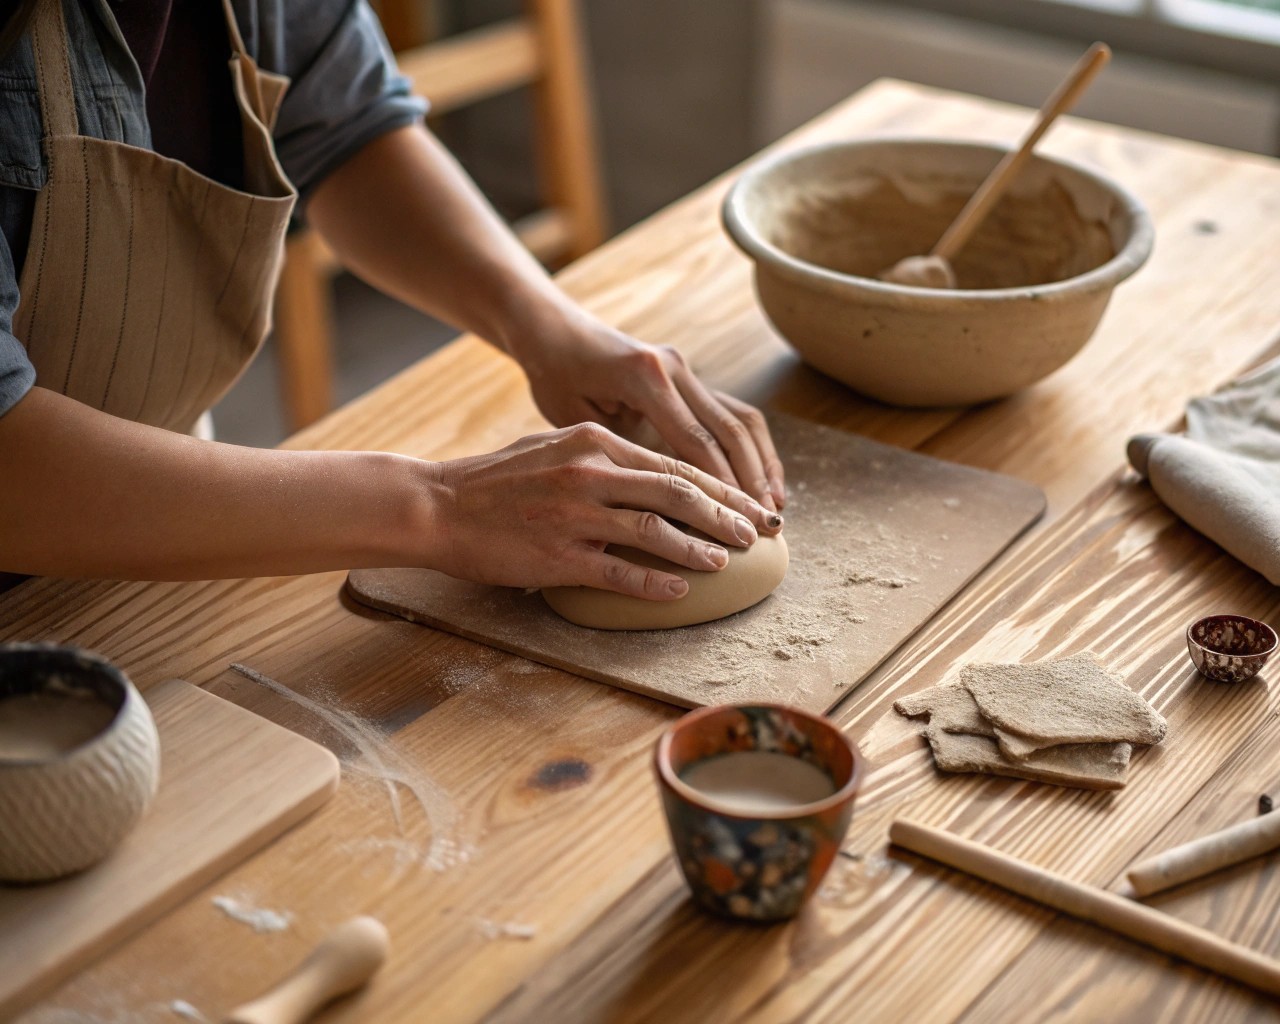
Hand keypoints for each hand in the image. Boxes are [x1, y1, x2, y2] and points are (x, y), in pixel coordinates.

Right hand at [425, 422, 782, 598]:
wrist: (436, 505)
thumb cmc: (495, 479)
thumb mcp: (553, 446)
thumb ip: (602, 455)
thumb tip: (650, 472)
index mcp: (594, 442)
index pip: (674, 463)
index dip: (720, 487)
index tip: (749, 504)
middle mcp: (590, 472)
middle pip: (678, 492)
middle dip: (725, 514)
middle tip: (756, 533)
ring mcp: (574, 514)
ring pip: (655, 531)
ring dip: (698, 549)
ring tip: (726, 561)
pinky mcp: (557, 555)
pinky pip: (619, 572)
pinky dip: (654, 583)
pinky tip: (679, 590)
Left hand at [509, 306, 786, 511]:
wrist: (556, 332)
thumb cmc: (555, 379)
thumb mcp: (576, 420)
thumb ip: (620, 451)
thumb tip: (660, 502)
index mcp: (644, 377)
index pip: (695, 440)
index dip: (721, 484)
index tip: (739, 521)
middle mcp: (674, 368)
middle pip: (729, 429)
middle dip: (752, 480)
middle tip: (767, 523)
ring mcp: (687, 370)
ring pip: (741, 419)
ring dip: (762, 463)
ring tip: (774, 506)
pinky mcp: (690, 377)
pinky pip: (732, 413)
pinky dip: (752, 448)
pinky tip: (762, 480)